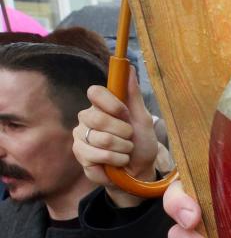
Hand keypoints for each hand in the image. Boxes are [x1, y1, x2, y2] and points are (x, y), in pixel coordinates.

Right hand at [72, 69, 157, 207]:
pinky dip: (116, 159)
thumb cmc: (141, 143)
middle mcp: (88, 118)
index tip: (125, 113)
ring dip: (123, 148)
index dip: (111, 103)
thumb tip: (130, 67)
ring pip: (101, 138)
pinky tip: (118, 161)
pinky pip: (97, 155)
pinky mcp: (80, 154)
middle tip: (129, 137)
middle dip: (123, 131)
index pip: (95, 92)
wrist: (139, 171)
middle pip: (98, 117)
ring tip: (126, 150)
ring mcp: (81, 136)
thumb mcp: (143, 118)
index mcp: (102, 105)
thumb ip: (134, 95)